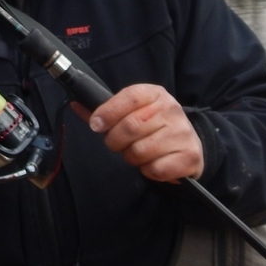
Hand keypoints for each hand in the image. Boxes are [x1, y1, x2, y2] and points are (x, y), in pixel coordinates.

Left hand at [73, 84, 203, 181]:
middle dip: (115, 141)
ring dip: (131, 157)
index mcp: (155, 94)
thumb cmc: (154, 127)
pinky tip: (154, 163)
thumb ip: (104, 110)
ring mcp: (182, 133)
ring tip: (140, 152)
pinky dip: (148, 171)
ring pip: (139, 151)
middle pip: (130, 127)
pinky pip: (154, 169)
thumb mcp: (132, 112)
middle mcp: (171, 110)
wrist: (189, 146)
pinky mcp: (189, 157)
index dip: (108, 112)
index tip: (96, 125)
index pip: (129, 97)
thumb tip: (76, 105)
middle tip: (118, 144)